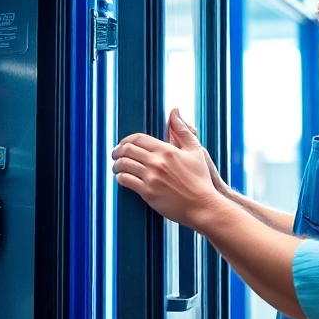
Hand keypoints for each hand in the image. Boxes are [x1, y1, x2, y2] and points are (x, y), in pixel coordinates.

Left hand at [113, 111, 224, 228]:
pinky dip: (120, 178)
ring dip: (116, 165)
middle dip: (117, 151)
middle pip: (127, 150)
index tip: (123, 144)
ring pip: (123, 165)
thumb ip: (183, 130)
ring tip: (117, 167)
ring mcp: (151, 178)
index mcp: (167, 150)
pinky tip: (122, 178)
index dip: (127, 139)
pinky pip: (126, 181)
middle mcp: (157, 162)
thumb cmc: (200, 179)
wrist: (203, 206)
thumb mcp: (195, 151)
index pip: (138, 138)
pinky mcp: (148, 193)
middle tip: (115, 154)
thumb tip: (174, 111)